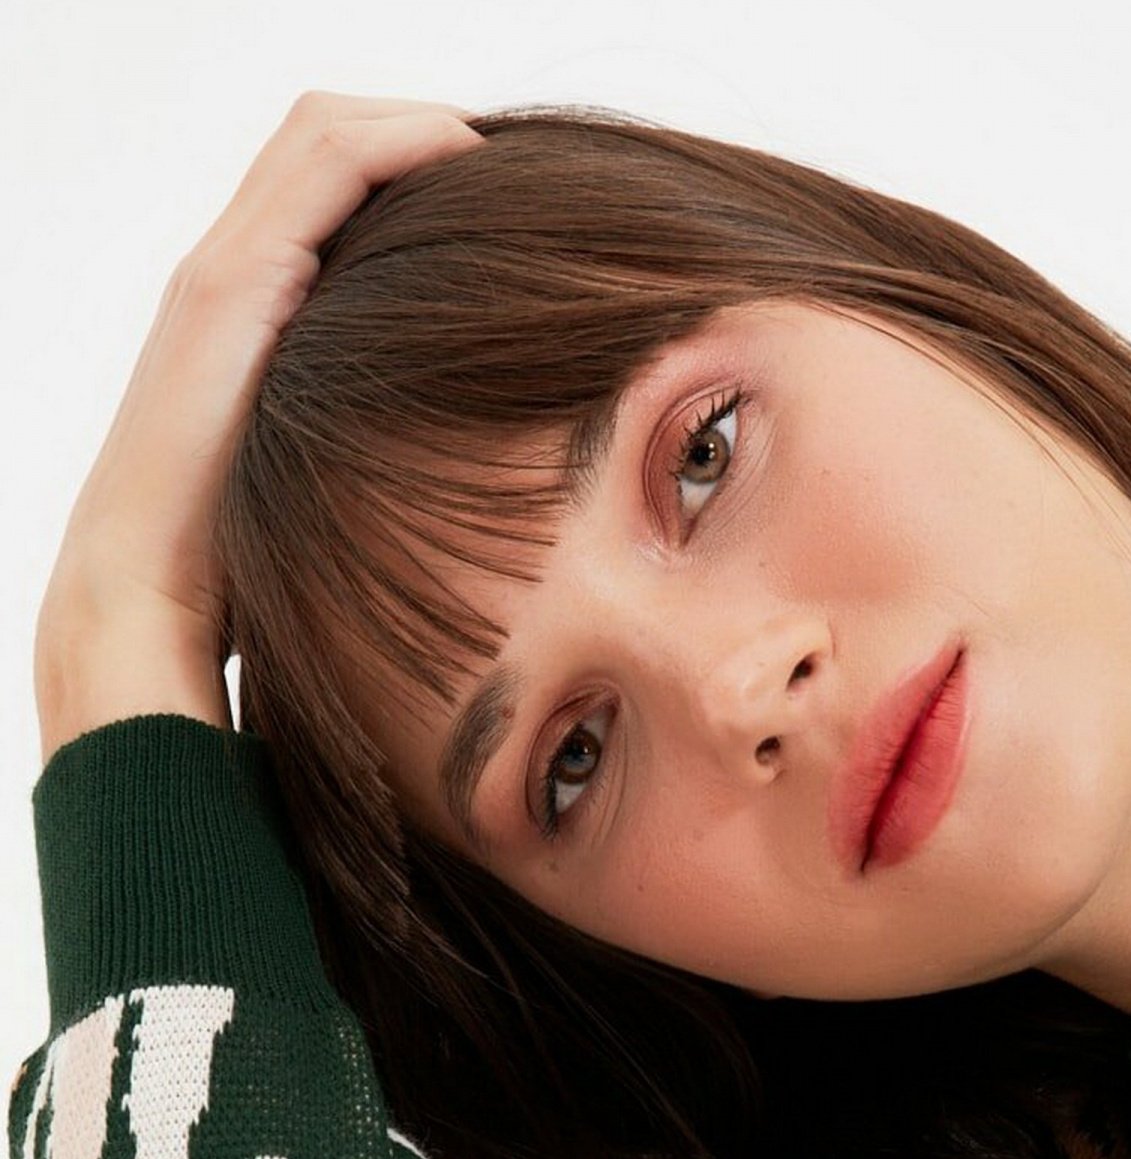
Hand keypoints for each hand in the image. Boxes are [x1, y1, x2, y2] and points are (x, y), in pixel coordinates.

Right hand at [35, 89, 484, 688]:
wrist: (149, 597)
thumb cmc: (246, 566)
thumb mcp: (335, 479)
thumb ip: (376, 441)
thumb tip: (477, 462)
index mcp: (257, 312)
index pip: (335, 188)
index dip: (416, 171)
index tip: (507, 210)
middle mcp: (233, 270)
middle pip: (333, 138)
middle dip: (423, 134)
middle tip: (515, 171)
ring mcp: (226, 269)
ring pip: (327, 130)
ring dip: (419, 124)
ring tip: (499, 158)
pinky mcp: (231, 284)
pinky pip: (325, 164)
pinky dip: (401, 142)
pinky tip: (467, 158)